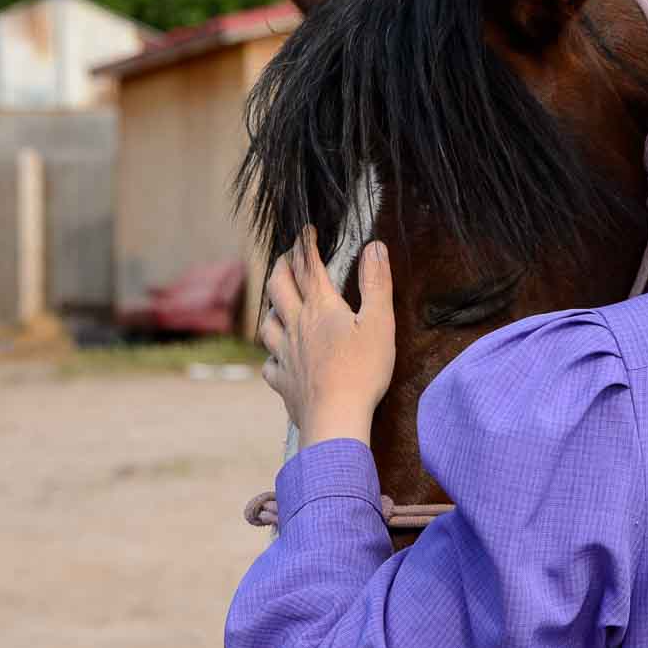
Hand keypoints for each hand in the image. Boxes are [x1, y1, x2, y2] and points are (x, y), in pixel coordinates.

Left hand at [259, 226, 395, 451]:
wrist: (335, 418)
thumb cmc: (362, 371)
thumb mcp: (379, 322)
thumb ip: (376, 284)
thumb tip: (375, 247)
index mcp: (320, 308)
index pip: (309, 267)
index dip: (306, 244)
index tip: (306, 229)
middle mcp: (296, 326)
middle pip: (278, 288)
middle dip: (281, 266)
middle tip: (286, 257)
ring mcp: (286, 354)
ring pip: (268, 323)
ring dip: (271, 308)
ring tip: (278, 304)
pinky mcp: (283, 381)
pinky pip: (271, 364)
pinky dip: (273, 356)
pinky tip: (279, 358)